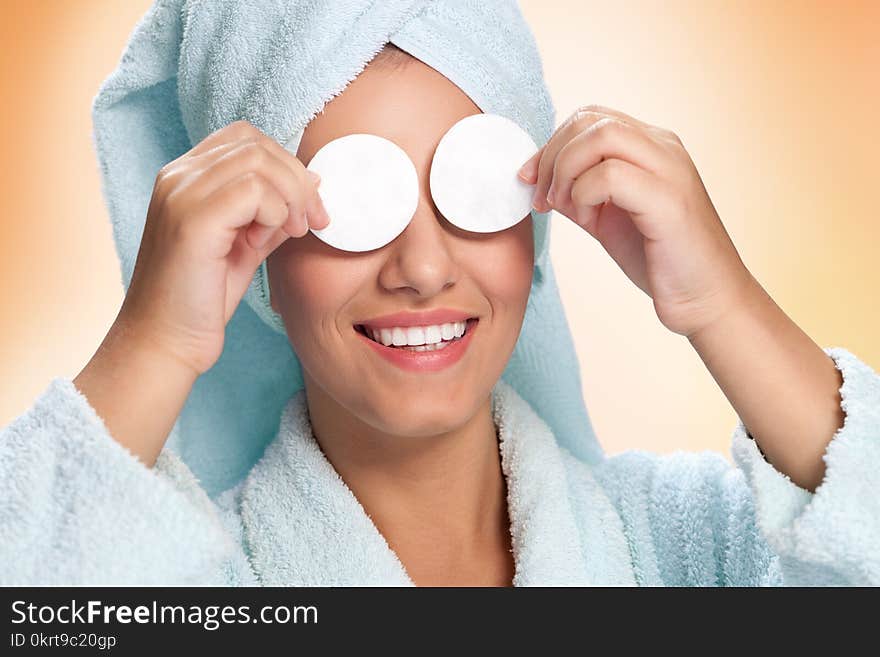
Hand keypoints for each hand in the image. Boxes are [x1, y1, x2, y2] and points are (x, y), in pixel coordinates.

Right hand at [117, 120, 330, 374]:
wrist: (165, 342)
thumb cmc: (202, 298)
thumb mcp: (246, 246)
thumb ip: (273, 212)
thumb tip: (313, 181)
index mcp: (185, 178)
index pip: (246, 139)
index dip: (286, 166)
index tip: (307, 210)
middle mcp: (177, 176)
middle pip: (256, 143)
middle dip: (297, 181)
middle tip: (310, 223)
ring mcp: (180, 194)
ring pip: (258, 161)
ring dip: (289, 198)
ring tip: (287, 234)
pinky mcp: (191, 220)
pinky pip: (254, 191)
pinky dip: (274, 215)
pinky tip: (260, 244)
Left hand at [518, 104, 754, 337]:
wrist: (707, 298)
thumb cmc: (660, 259)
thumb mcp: (607, 218)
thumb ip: (579, 192)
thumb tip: (540, 178)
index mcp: (651, 147)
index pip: (589, 117)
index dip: (551, 145)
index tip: (532, 183)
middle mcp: (664, 148)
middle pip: (589, 118)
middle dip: (552, 157)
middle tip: (545, 199)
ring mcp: (670, 170)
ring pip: (601, 136)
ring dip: (566, 172)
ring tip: (567, 209)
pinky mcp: (670, 200)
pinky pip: (611, 175)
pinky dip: (584, 195)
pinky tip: (588, 222)